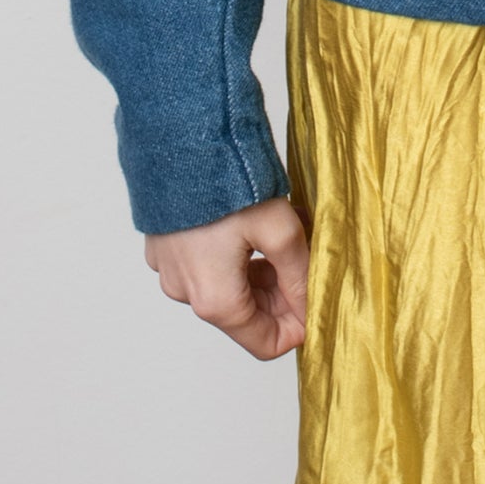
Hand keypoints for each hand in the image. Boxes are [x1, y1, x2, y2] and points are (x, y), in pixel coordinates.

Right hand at [144, 197, 309, 357]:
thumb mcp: (280, 228)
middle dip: (282, 294)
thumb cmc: (226, 182)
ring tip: (286, 232)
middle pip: (247, 316)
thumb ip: (299, 275)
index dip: (298, 328)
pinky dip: (234, 257)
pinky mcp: (165, 248)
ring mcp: (171, 272)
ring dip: (261, 272)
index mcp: (216, 300)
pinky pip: (206, 267)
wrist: (177, 139)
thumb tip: (312, 307)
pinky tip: (253, 225)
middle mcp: (188, 294)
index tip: (318, 300)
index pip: (265, 344)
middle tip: (307, 256)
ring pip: (228, 290)